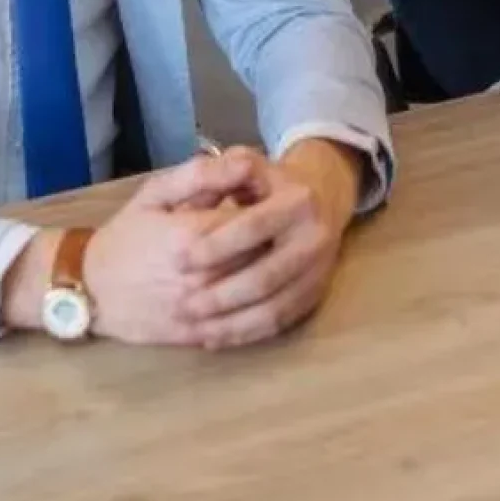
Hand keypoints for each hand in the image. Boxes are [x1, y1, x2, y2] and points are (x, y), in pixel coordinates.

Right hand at [77, 150, 266, 344]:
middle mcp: (199, 275)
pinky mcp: (195, 335)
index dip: (270, 209)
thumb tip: (246, 163)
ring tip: (273, 258)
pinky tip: (263, 294)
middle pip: (262, 257)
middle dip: (275, 242)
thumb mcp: (156, 192)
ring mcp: (198, 310)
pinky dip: (259, 311)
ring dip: (272, 276)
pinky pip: (241, 327)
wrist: (90, 288)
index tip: (271, 202)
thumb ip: (202, 174)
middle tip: (280, 230)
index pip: (254, 221)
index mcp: (191, 234)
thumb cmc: (127, 233)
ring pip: (257, 294)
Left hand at [174, 138, 361, 349]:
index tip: (178, 260)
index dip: (215, 245)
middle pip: (264, 277)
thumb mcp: (247, 163)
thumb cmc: (269, 183)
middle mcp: (316, 236)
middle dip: (220, 295)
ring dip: (231, 324)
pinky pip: (279, 323)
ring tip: (194, 328)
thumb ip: (222, 170)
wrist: (321, 198)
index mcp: (298, 200)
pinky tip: (214, 336)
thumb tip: (202, 189)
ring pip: (273, 308)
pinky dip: (245, 334)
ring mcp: (320, 270)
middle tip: (182, 306)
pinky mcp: (315, 294)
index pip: (253, 226)